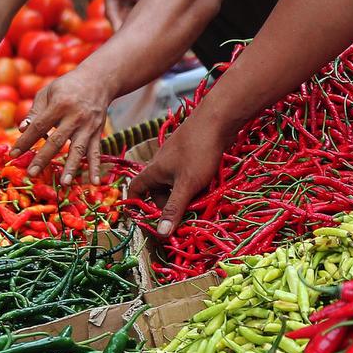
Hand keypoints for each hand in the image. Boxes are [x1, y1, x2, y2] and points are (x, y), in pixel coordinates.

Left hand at [9, 69, 112, 184]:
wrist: (99, 80)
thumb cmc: (67, 86)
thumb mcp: (48, 92)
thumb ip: (35, 111)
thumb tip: (22, 129)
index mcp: (60, 104)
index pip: (39, 126)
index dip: (25, 141)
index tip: (13, 154)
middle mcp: (75, 116)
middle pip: (57, 141)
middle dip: (43, 159)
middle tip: (31, 174)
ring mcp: (88, 126)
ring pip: (78, 149)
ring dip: (71, 167)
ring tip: (64, 184)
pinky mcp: (98, 132)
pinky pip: (96, 152)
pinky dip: (96, 167)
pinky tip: (96, 182)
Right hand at [127, 118, 230, 236]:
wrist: (217, 119)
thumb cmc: (198, 151)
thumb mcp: (187, 185)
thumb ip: (174, 209)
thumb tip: (161, 234)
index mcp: (153, 171)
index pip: (135, 190)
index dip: (136, 205)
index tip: (145, 220)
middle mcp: (161, 164)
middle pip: (158, 191)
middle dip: (169, 205)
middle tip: (184, 217)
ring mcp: (176, 158)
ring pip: (174, 183)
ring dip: (184, 195)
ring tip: (199, 202)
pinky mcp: (189, 153)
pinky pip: (186, 175)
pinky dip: (192, 184)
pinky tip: (207, 186)